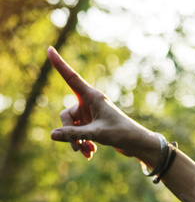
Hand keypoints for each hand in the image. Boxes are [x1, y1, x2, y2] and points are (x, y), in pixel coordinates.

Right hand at [46, 46, 158, 162]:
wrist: (137, 144)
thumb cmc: (122, 134)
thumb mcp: (97, 134)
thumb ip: (75, 135)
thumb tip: (53, 135)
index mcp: (92, 97)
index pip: (71, 78)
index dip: (59, 64)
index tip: (50, 48)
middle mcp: (89, 103)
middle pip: (66, 116)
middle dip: (69, 133)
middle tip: (77, 147)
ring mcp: (90, 114)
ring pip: (71, 127)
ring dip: (76, 141)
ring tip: (85, 152)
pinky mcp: (92, 124)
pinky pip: (78, 132)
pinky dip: (82, 142)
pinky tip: (90, 153)